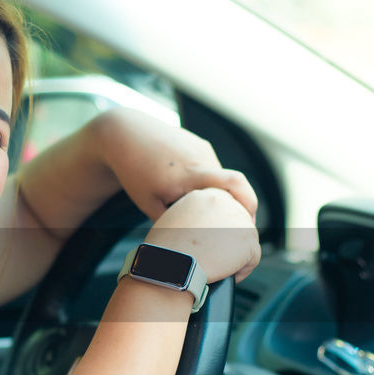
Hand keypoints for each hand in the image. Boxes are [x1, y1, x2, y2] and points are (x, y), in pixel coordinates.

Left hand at [95, 107, 257, 220]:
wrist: (125, 135)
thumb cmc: (133, 170)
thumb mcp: (148, 203)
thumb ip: (172, 220)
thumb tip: (190, 239)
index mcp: (190, 174)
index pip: (233, 184)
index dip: (248, 205)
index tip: (248, 225)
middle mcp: (201, 157)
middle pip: (232, 186)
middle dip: (236, 207)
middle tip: (231, 227)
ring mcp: (202, 148)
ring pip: (220, 178)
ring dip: (218, 194)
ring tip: (200, 206)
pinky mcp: (200, 144)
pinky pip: (212, 168)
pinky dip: (209, 182)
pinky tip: (191, 190)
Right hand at [146, 188, 260, 282]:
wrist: (173, 264)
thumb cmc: (167, 249)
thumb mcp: (176, 220)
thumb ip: (196, 216)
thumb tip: (206, 229)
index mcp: (207, 194)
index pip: (225, 209)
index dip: (221, 228)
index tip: (214, 241)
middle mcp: (225, 202)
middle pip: (238, 223)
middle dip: (230, 241)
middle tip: (215, 256)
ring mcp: (240, 220)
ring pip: (246, 241)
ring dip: (235, 256)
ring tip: (217, 267)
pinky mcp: (249, 239)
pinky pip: (252, 258)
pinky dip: (241, 270)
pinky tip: (226, 275)